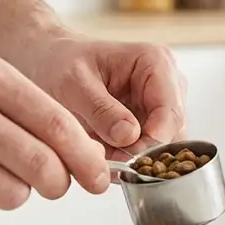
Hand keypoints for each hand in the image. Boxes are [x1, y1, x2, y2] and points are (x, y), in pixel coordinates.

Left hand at [30, 33, 187, 160]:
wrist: (52, 63)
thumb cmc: (63, 63)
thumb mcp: (73, 83)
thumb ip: (101, 110)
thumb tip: (130, 136)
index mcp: (155, 62)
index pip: (170, 110)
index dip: (154, 140)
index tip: (129, 158)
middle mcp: (167, 84)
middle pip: (172, 132)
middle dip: (142, 152)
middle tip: (110, 161)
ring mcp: (162, 106)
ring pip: (163, 147)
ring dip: (134, 158)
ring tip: (102, 154)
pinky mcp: (152, 124)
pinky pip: (149, 152)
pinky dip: (128, 159)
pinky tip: (105, 153)